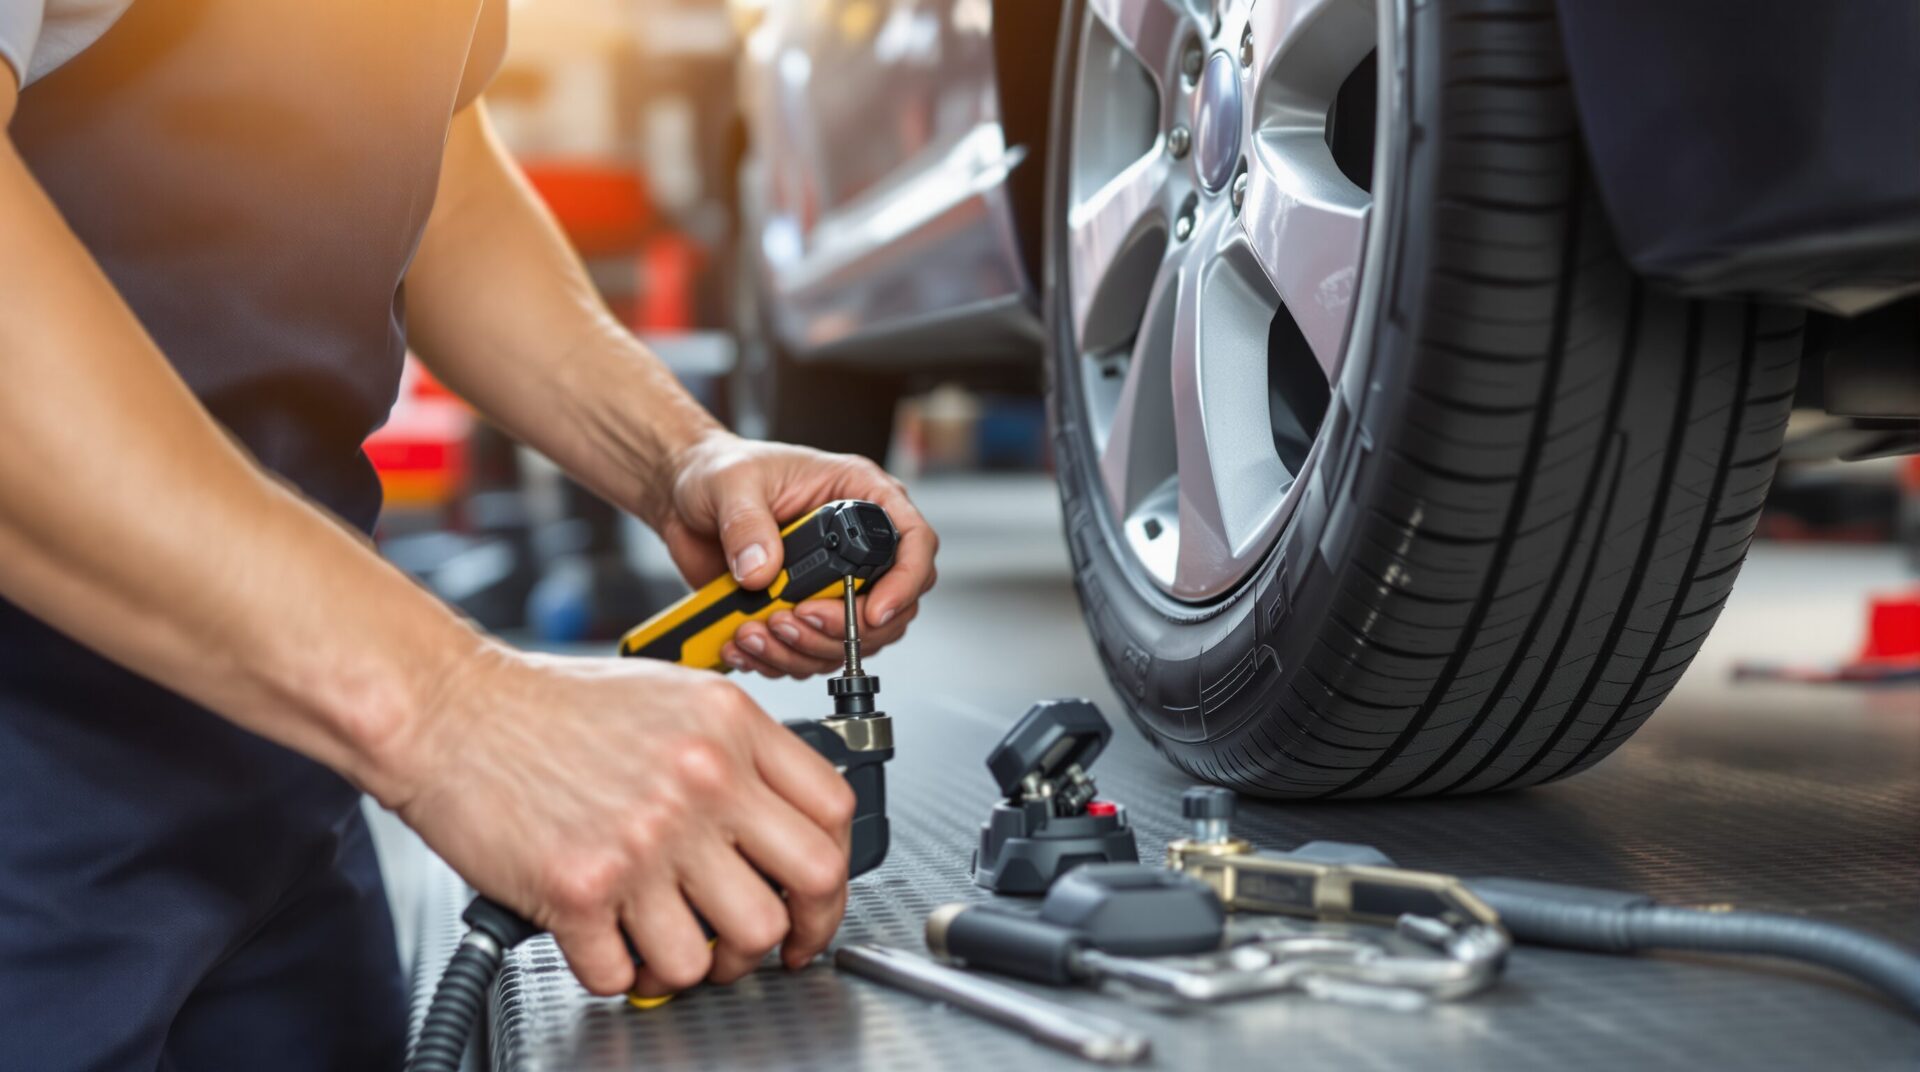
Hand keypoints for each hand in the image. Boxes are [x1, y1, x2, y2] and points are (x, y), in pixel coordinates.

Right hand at [390, 643, 856, 995]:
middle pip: (806, 889)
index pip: (833, 814)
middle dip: (797, 934)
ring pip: (723, 951)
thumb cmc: (549, 706)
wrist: (449, 709)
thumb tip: (781, 823)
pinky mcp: (581, 889)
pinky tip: (610, 945)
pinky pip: (630, 974)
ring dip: (701, 965)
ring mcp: (643, 839)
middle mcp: (699, 782)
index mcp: (729, 729)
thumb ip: (735, 751)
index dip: (835, 872)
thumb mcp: (671, 695)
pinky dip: (623, 975)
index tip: (816, 900)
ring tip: (673, 946)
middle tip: (770, 948)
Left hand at [650, 432, 937, 677]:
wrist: (685, 498)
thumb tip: (762, 570)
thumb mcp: (731, 483)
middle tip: (798, 619)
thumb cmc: (720, 470)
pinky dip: (777, 660)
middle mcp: (854, 545)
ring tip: (758, 630)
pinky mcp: (801, 613)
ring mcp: (829, 585)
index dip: (906, 582)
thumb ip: (747, 524)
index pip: (913, 543)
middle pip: (891, 607)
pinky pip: (808, 654)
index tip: (875, 611)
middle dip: (845, 629)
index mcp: (859, 496)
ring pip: (850, 642)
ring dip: (805, 649)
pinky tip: (744, 643)